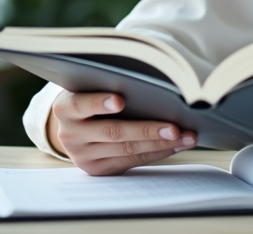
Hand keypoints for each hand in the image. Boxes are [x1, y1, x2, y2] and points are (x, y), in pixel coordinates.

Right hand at [47, 91, 197, 175]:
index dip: (100, 102)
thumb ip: (109, 84)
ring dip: (161, 144)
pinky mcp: (96, 169)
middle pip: (113, 132)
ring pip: (127, 150)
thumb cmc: (91, 95)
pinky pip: (131, 161)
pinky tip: (176, 145)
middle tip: (175, 127)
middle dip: (147, 130)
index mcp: (65, 108)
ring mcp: (82, 155)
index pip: (82, 104)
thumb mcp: (90, 87)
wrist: (72, 125)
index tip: (120, 100)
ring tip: (186, 137)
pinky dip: (157, 152)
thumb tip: (154, 84)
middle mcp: (70, 134)